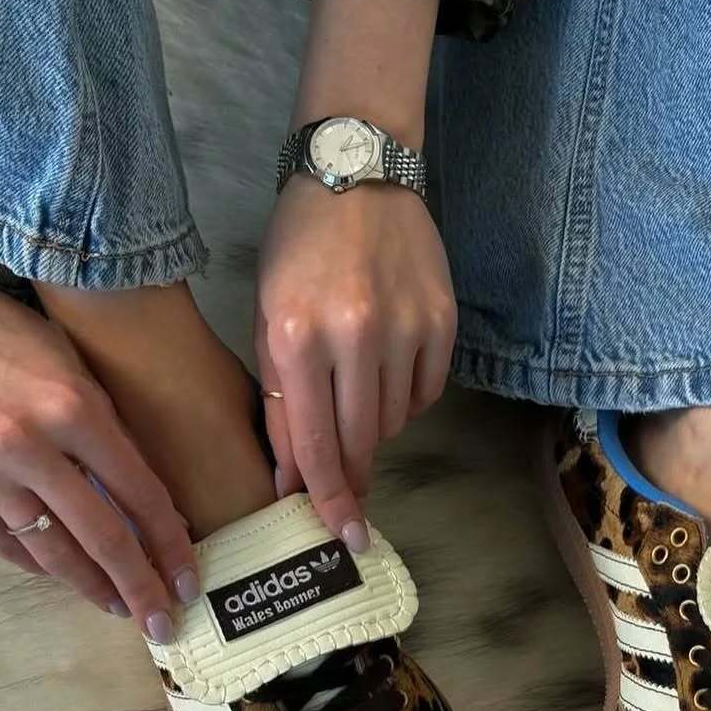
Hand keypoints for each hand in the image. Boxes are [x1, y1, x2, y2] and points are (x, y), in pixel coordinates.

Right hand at [0, 248, 197, 637]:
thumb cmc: (5, 337)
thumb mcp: (73, 370)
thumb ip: (108, 431)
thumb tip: (147, 497)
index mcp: (74, 409)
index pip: (141, 494)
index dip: (171, 544)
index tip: (189, 579)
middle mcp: (29, 446)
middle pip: (102, 537)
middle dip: (140, 587)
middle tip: (163, 621)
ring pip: (52, 552)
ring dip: (92, 586)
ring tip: (119, 605)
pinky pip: (6, 545)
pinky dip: (40, 565)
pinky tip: (65, 575)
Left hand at [255, 177, 456, 548]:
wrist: (357, 175)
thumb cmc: (296, 250)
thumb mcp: (268, 321)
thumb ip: (280, 403)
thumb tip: (295, 478)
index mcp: (296, 337)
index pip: (314, 444)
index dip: (328, 498)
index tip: (344, 535)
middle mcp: (354, 336)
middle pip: (359, 442)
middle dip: (352, 479)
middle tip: (352, 505)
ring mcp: (406, 328)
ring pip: (395, 421)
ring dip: (374, 430)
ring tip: (357, 398)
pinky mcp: (442, 320)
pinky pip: (427, 392)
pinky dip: (407, 400)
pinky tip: (388, 374)